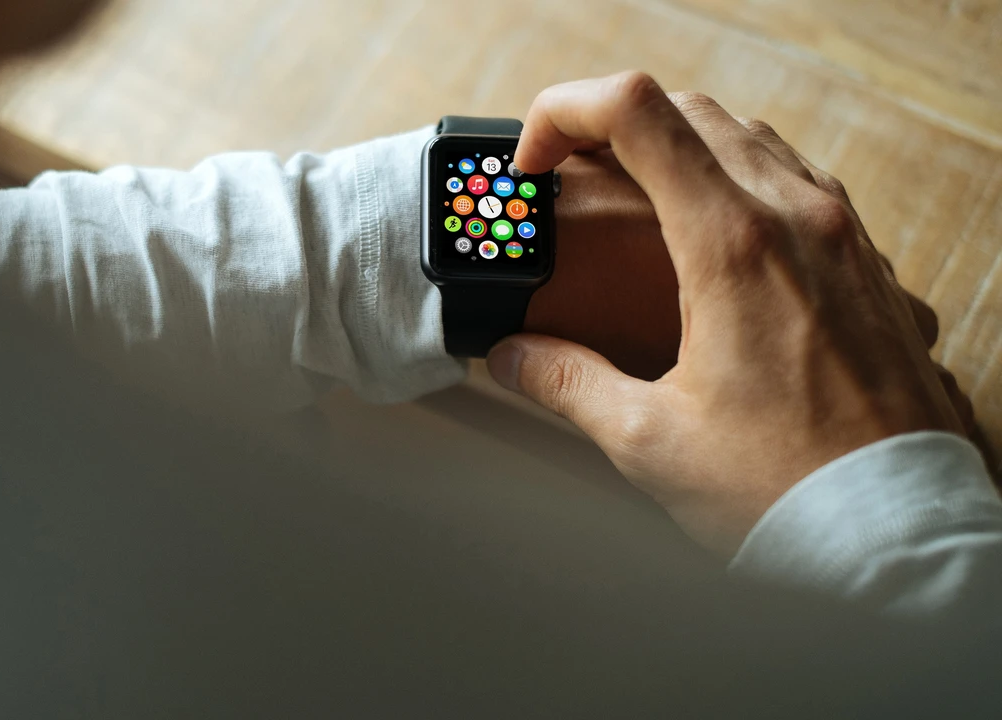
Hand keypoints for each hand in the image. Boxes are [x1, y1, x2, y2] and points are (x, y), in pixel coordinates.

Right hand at [487, 72, 965, 555]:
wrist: (893, 529)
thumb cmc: (781, 488)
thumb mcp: (648, 441)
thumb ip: (567, 383)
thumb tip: (512, 358)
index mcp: (732, 245)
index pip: (636, 112)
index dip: (564, 114)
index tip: (536, 165)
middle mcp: (797, 217)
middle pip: (690, 111)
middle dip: (612, 126)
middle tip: (570, 178)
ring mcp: (844, 235)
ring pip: (751, 138)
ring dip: (679, 148)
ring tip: (634, 202)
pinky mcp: (870, 264)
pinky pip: (799, 181)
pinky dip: (738, 181)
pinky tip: (714, 239)